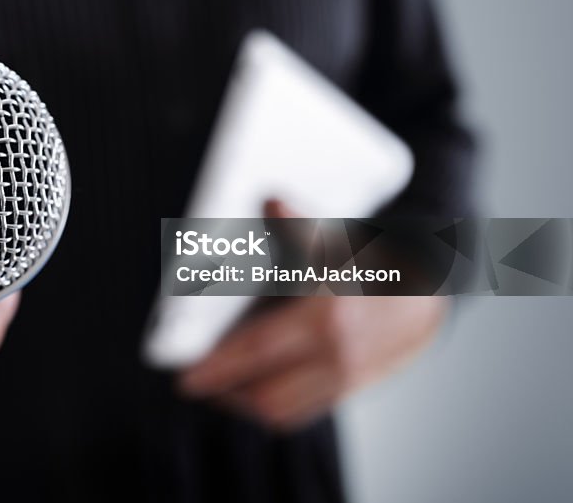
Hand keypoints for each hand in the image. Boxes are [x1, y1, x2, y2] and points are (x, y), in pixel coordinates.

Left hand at [177, 200, 446, 430]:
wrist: (427, 293)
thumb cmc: (374, 264)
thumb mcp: (337, 240)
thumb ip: (298, 224)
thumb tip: (271, 200)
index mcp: (326, 316)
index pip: (256, 351)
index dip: (217, 367)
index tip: (184, 377)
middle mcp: (336, 354)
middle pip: (265, 395)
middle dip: (223, 391)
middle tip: (193, 379)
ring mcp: (345, 378)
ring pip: (280, 411)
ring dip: (243, 402)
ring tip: (217, 383)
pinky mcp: (349, 390)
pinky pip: (300, 412)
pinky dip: (270, 405)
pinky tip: (251, 385)